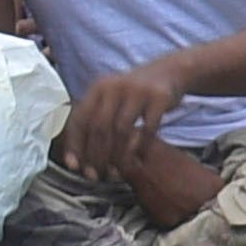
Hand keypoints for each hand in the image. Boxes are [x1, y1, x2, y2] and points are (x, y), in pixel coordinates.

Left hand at [62, 66, 177, 177]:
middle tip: (98, 175)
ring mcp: (138, 90)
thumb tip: (75, 161)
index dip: (75, 145)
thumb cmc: (134, 94)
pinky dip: (142, 149)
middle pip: (99, 127)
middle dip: (97, 156)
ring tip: (117, 172)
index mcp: (98, 88)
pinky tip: (139, 161)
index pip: (80, 119)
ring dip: (118, 156)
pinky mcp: (159, 98)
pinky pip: (148, 129)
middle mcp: (115, 86)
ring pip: (122, 131)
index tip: (76, 167)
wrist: (170, 71)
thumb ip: (93, 122)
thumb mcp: (111, 98)